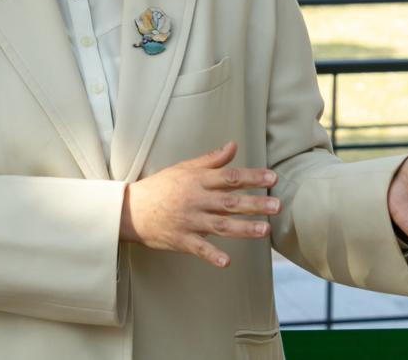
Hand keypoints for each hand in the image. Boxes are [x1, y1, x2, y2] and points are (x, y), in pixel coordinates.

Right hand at [120, 141, 278, 268]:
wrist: (130, 210)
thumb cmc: (160, 187)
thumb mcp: (184, 168)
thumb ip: (211, 160)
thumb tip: (233, 145)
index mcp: (197, 180)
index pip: (230, 176)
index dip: (252, 176)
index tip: (272, 178)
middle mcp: (195, 199)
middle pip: (229, 201)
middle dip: (255, 203)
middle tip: (277, 205)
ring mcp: (188, 221)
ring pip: (219, 225)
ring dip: (243, 228)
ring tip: (264, 230)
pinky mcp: (180, 240)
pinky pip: (198, 248)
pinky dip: (212, 255)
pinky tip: (227, 262)